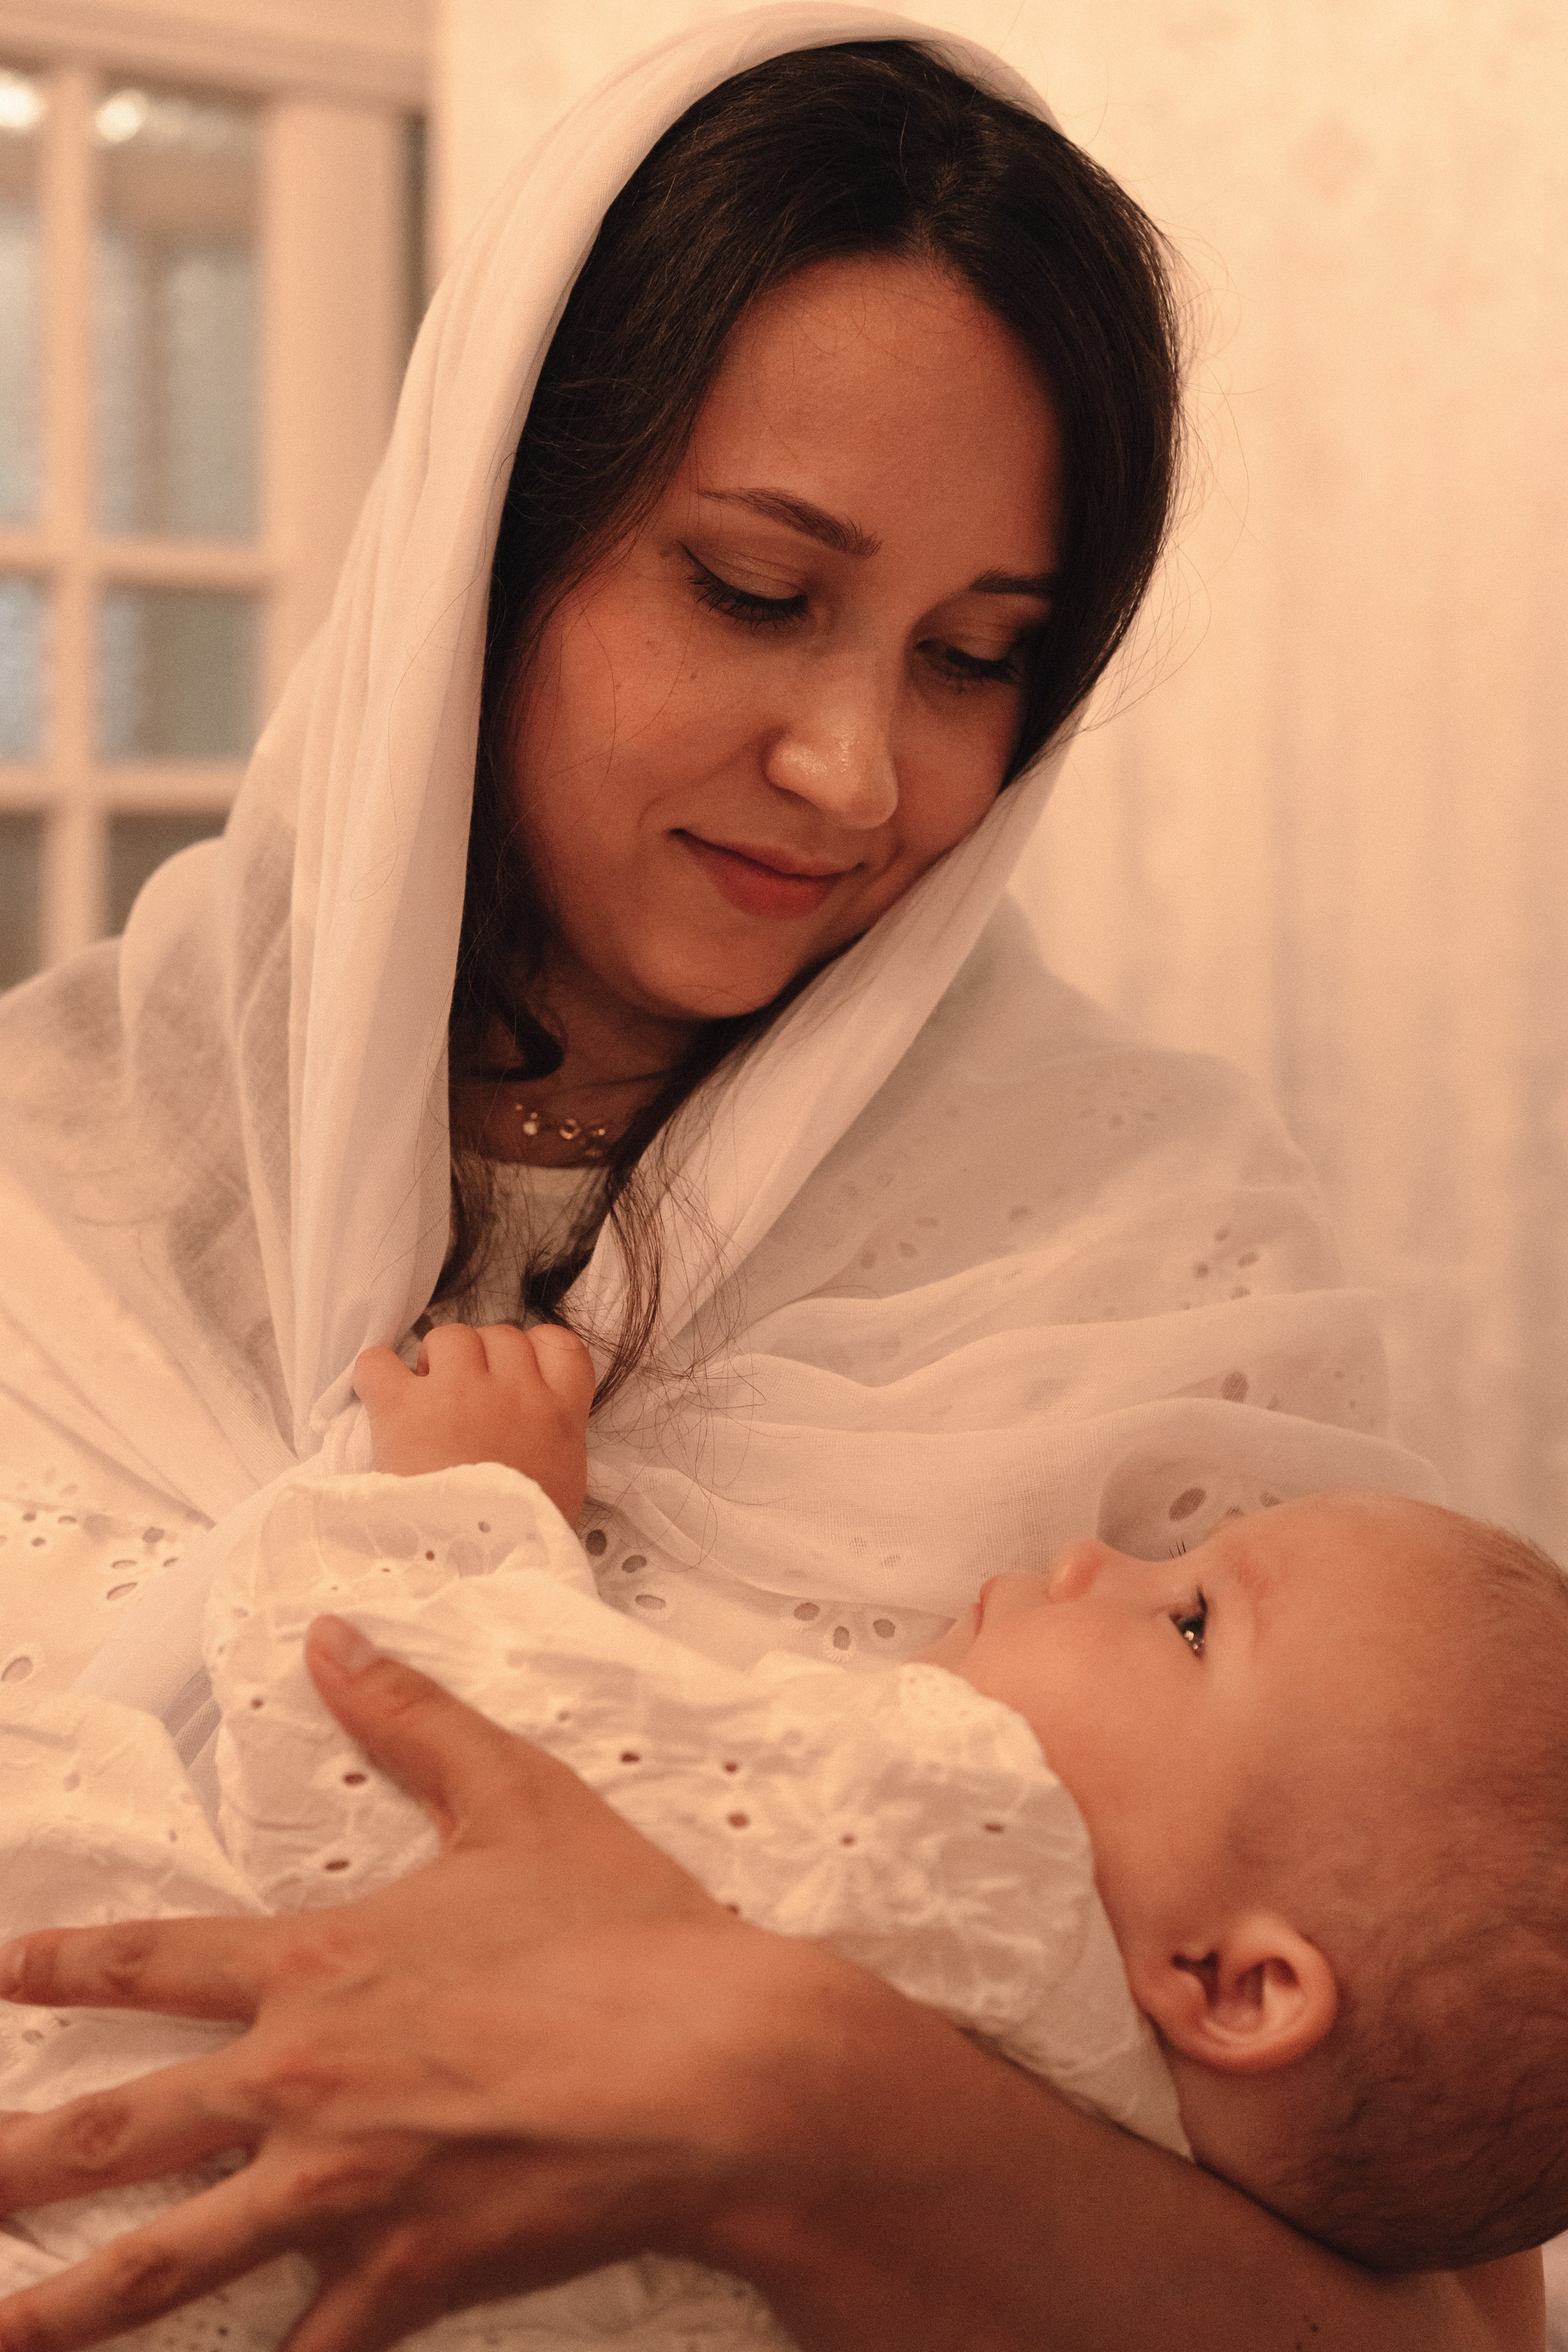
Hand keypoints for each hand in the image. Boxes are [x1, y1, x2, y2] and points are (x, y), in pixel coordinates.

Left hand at [0, 1622, 821, 2351]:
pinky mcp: (403, 2273)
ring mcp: (344, 2189)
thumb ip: (412, 1715)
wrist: (715, 2064)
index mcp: (321, 1965)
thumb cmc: (623, 1930)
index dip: (63, 1965)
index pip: (154, 1959)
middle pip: (117, 2129)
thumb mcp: (517, 1796)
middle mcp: (305, 2080)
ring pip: (168, 2263)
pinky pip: (306, 2350)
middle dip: (13, 2160)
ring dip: (66, 2306)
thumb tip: (331, 1636)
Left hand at [353, 1322, 593, 1516]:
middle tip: (464, 1398)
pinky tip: (380, 1398)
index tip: (514, 1372)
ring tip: (426, 1401)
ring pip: (449, 1337)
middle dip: (480, 1359)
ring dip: (434, 1362)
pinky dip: (375, 1373)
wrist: (475, 1570)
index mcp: (558, 1415)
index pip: (560, 1345)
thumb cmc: (518, 1536)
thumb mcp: (562, 1486)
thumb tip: (532, 1429)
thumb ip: (553, 1442)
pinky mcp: (404, 1407)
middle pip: (500, 1336)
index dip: (533, 1351)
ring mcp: (460, 1393)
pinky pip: (380, 1362)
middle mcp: (515, 1392)